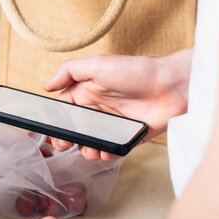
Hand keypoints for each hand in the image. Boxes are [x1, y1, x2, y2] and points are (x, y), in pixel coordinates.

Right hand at [43, 49, 191, 160]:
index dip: (54, 121)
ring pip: (90, 143)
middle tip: (64, 145)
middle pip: (74, 130)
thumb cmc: (136, 71)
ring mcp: (112, 125)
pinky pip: (110, 150)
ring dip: (86, 149)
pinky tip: (106, 151)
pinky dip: (105, 154)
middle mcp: (98, 109)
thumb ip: (69, 71)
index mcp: (87, 91)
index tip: (49, 131)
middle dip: (66, 140)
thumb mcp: (97, 64)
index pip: (63, 109)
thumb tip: (46, 85)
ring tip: (90, 149)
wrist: (173, 86)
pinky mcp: (127, 137)